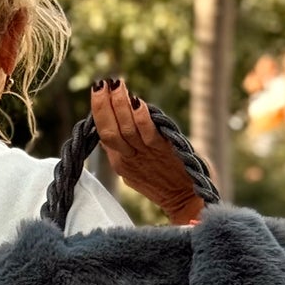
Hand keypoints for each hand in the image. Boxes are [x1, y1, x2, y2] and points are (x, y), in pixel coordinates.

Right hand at [91, 78, 203, 225]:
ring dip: (120, 105)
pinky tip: (137, 102)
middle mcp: (129, 159)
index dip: (100, 111)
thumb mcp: (135, 170)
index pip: (104, 134)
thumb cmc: (163, 183)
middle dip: (103, 106)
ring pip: (126, 130)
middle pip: (109, 132)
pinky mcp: (163, 152)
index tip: (98, 89)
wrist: (186, 201)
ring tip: (116, 85)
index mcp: (121, 162)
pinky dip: (141, 118)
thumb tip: (108, 134)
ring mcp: (145, 156)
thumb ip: (123, 151)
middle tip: (101, 84)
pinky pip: (148, 134)